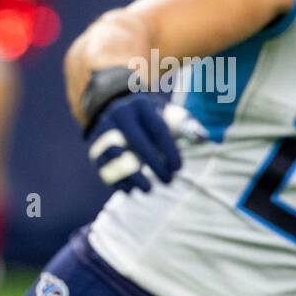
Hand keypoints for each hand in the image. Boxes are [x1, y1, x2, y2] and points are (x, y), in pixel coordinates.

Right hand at [85, 93, 205, 192]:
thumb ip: (187, 126)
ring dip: (132, 175)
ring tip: (148, 190)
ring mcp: (103, 130)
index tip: (178, 168)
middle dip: (154, 164)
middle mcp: (119, 114)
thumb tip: (202, 138)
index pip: (157, 128)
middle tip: (169, 181)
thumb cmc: (152, 118)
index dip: (169, 149)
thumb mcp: (169, 115)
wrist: (117, 112)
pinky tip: (131, 190)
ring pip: (116, 155)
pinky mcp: (94, 147)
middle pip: (136, 142)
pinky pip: (102, 166)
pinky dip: (116, 180)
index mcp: (141, 105)